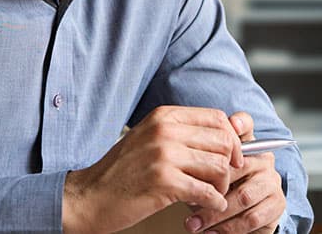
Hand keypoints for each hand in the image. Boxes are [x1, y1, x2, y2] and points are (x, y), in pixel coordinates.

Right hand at [62, 106, 243, 233]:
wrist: (90, 196)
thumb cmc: (121, 171)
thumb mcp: (149, 139)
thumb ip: (181, 133)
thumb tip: (226, 134)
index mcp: (163, 116)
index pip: (216, 118)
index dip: (232, 139)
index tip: (231, 158)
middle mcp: (164, 130)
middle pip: (223, 141)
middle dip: (229, 165)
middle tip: (220, 181)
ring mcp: (164, 154)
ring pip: (219, 167)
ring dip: (221, 186)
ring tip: (208, 195)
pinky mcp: (164, 182)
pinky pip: (207, 192)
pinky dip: (213, 203)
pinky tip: (204, 206)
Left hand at [182, 112, 285, 233]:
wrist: (238, 216)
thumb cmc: (216, 186)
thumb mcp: (203, 170)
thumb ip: (197, 157)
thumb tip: (178, 157)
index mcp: (246, 144)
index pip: (246, 125)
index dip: (240, 123)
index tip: (230, 125)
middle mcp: (263, 159)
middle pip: (238, 167)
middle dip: (210, 185)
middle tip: (187, 197)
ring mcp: (271, 181)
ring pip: (243, 196)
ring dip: (215, 213)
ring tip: (193, 222)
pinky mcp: (276, 205)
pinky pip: (251, 218)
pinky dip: (227, 228)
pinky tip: (210, 232)